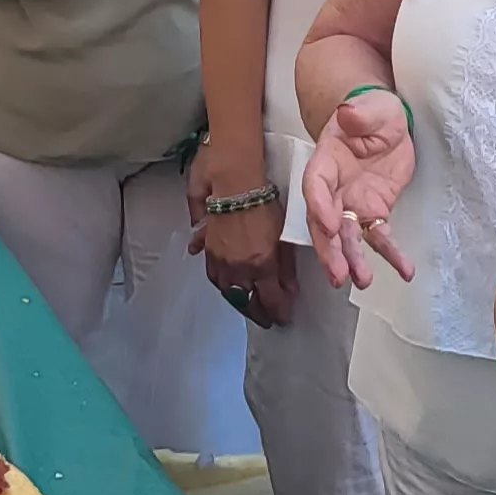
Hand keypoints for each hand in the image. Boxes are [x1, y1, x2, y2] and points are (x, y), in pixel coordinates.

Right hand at [190, 147, 294, 328]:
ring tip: (246, 303)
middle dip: (256, 312)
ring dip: (238, 299)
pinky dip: (221, 280)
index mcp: (260, 264)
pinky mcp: (208, 246)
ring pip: (227, 290)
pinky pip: (212, 272)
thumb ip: (286, 264)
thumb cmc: (264, 197)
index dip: (277, 312)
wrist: (234, 175)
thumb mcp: (283, 232)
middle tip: (265, 318)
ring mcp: (219, 258)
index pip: (269, 300)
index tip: (282, 318)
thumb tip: (288, 287)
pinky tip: (225, 281)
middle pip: (245, 302)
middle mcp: (237, 267)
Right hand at [302, 90, 417, 287]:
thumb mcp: (371, 109)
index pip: (316, 186)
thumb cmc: (373, 113)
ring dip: (353, 260)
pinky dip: (392, 255)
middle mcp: (334, 189)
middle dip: (330, 249)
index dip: (320, 207)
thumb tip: (348, 114)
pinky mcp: (374, 212)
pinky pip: (381, 236)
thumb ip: (359, 114)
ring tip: (362, 282)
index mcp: (326, 161)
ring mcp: (353, 204)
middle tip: (338, 274)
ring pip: (349, 237)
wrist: (386, 123)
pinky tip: (405, 271)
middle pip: (326, 223)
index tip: (330, 225)